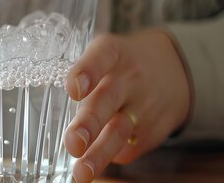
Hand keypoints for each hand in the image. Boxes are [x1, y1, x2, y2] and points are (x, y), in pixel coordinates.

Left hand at [63, 30, 190, 182]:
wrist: (175, 71)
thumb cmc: (122, 64)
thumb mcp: (105, 53)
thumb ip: (81, 73)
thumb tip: (48, 105)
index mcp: (113, 53)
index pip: (101, 57)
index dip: (86, 72)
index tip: (73, 89)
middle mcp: (130, 77)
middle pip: (108, 100)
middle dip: (89, 124)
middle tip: (73, 143)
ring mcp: (143, 105)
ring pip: (119, 132)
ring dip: (99, 154)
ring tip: (82, 172)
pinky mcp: (152, 130)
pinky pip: (128, 148)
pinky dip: (109, 157)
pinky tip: (96, 161)